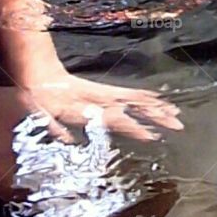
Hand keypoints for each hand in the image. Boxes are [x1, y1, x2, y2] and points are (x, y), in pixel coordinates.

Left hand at [15, 71, 182, 143]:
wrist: (38, 74)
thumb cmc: (39, 99)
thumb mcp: (39, 114)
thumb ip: (53, 128)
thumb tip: (71, 142)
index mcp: (87, 108)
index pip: (116, 119)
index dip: (134, 127)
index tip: (151, 135)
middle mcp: (101, 99)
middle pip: (134, 106)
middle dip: (156, 115)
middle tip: (177, 124)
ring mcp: (105, 93)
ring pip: (135, 99)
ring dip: (156, 106)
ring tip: (175, 113)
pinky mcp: (105, 91)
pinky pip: (130, 94)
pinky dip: (146, 97)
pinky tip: (158, 100)